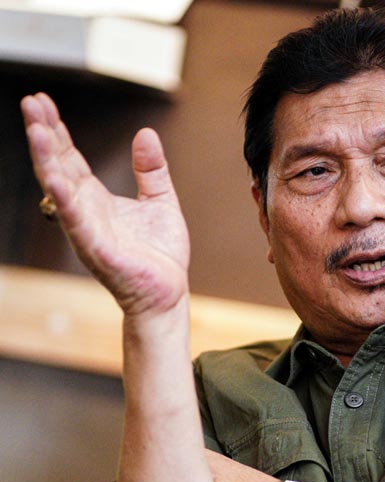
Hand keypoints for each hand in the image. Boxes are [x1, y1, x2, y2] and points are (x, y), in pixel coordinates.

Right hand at [21, 93, 189, 314]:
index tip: (42, 101)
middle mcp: (84, 211)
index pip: (70, 158)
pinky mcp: (97, 248)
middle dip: (43, 134)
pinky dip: (65, 199)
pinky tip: (55, 178)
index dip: (56, 130)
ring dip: (47, 159)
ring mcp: (86, 229)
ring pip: (60, 189)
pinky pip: (77, 221)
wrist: (167, 291)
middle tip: (31, 102)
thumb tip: (145, 133)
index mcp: (97, 198)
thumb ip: (151, 169)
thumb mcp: (161, 200)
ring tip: (37, 129)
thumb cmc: (159, 253)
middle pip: (57, 165)